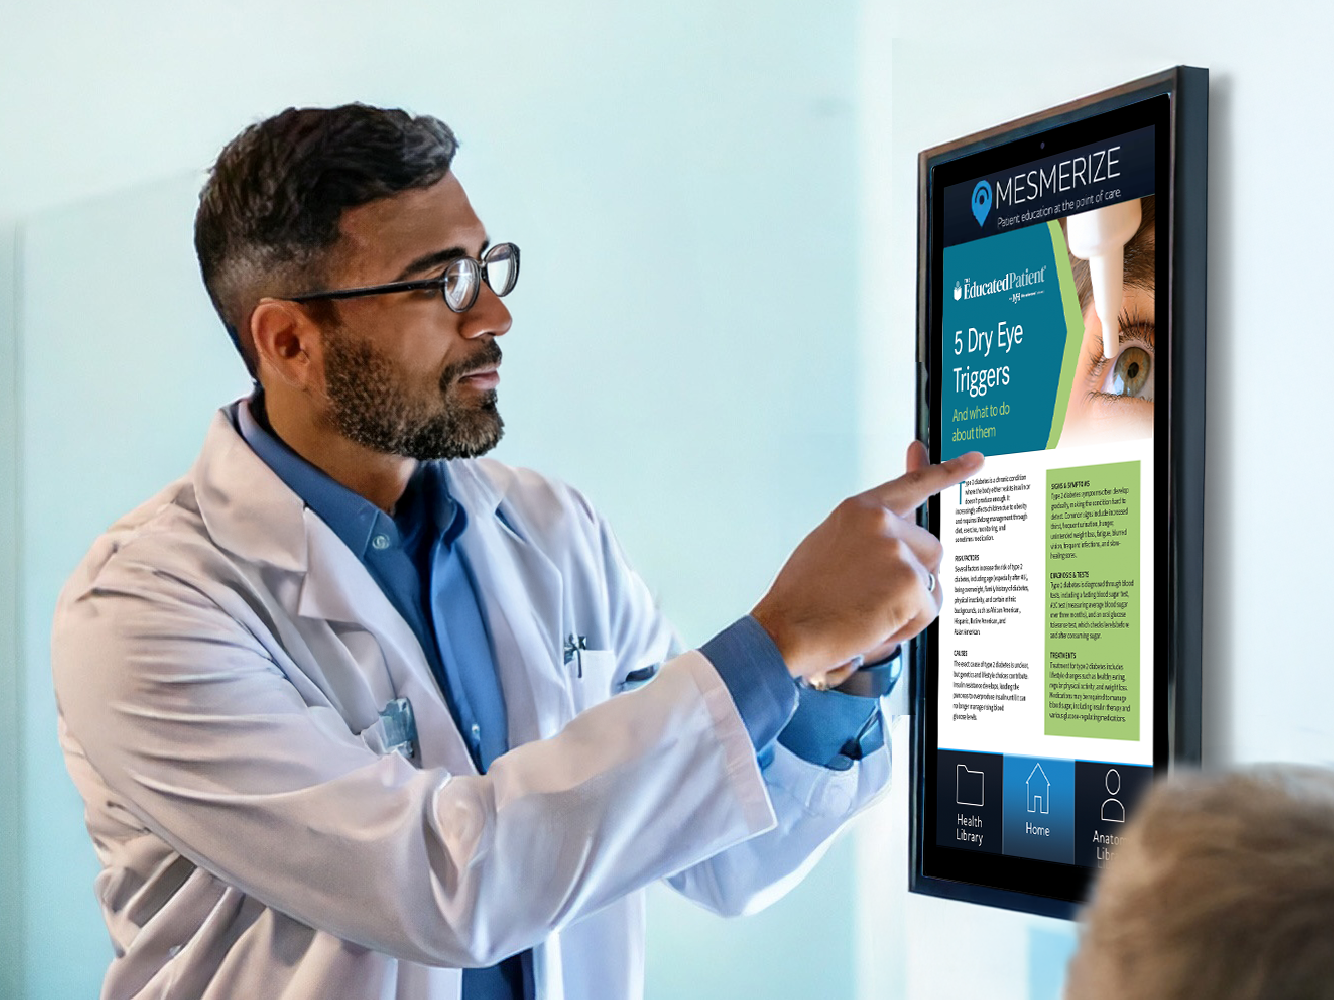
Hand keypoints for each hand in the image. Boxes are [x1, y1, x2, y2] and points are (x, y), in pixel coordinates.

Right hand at [752, 442, 982, 679]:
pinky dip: (907, 625)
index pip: (913, 484)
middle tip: (874, 597)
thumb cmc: (802, 598)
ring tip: (869, 611)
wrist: (785, 631)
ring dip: (910, 604)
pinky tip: (875, 624)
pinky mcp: (909, 584)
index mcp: (860, 510)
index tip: (976, 461)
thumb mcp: (831, 547)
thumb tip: (899, 541)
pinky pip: (929, 610)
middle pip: (931, 550)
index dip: (948, 472)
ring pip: (933, 581)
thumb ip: (867, 535)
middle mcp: (880, 523)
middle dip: (914, 578)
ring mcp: (896, 551)